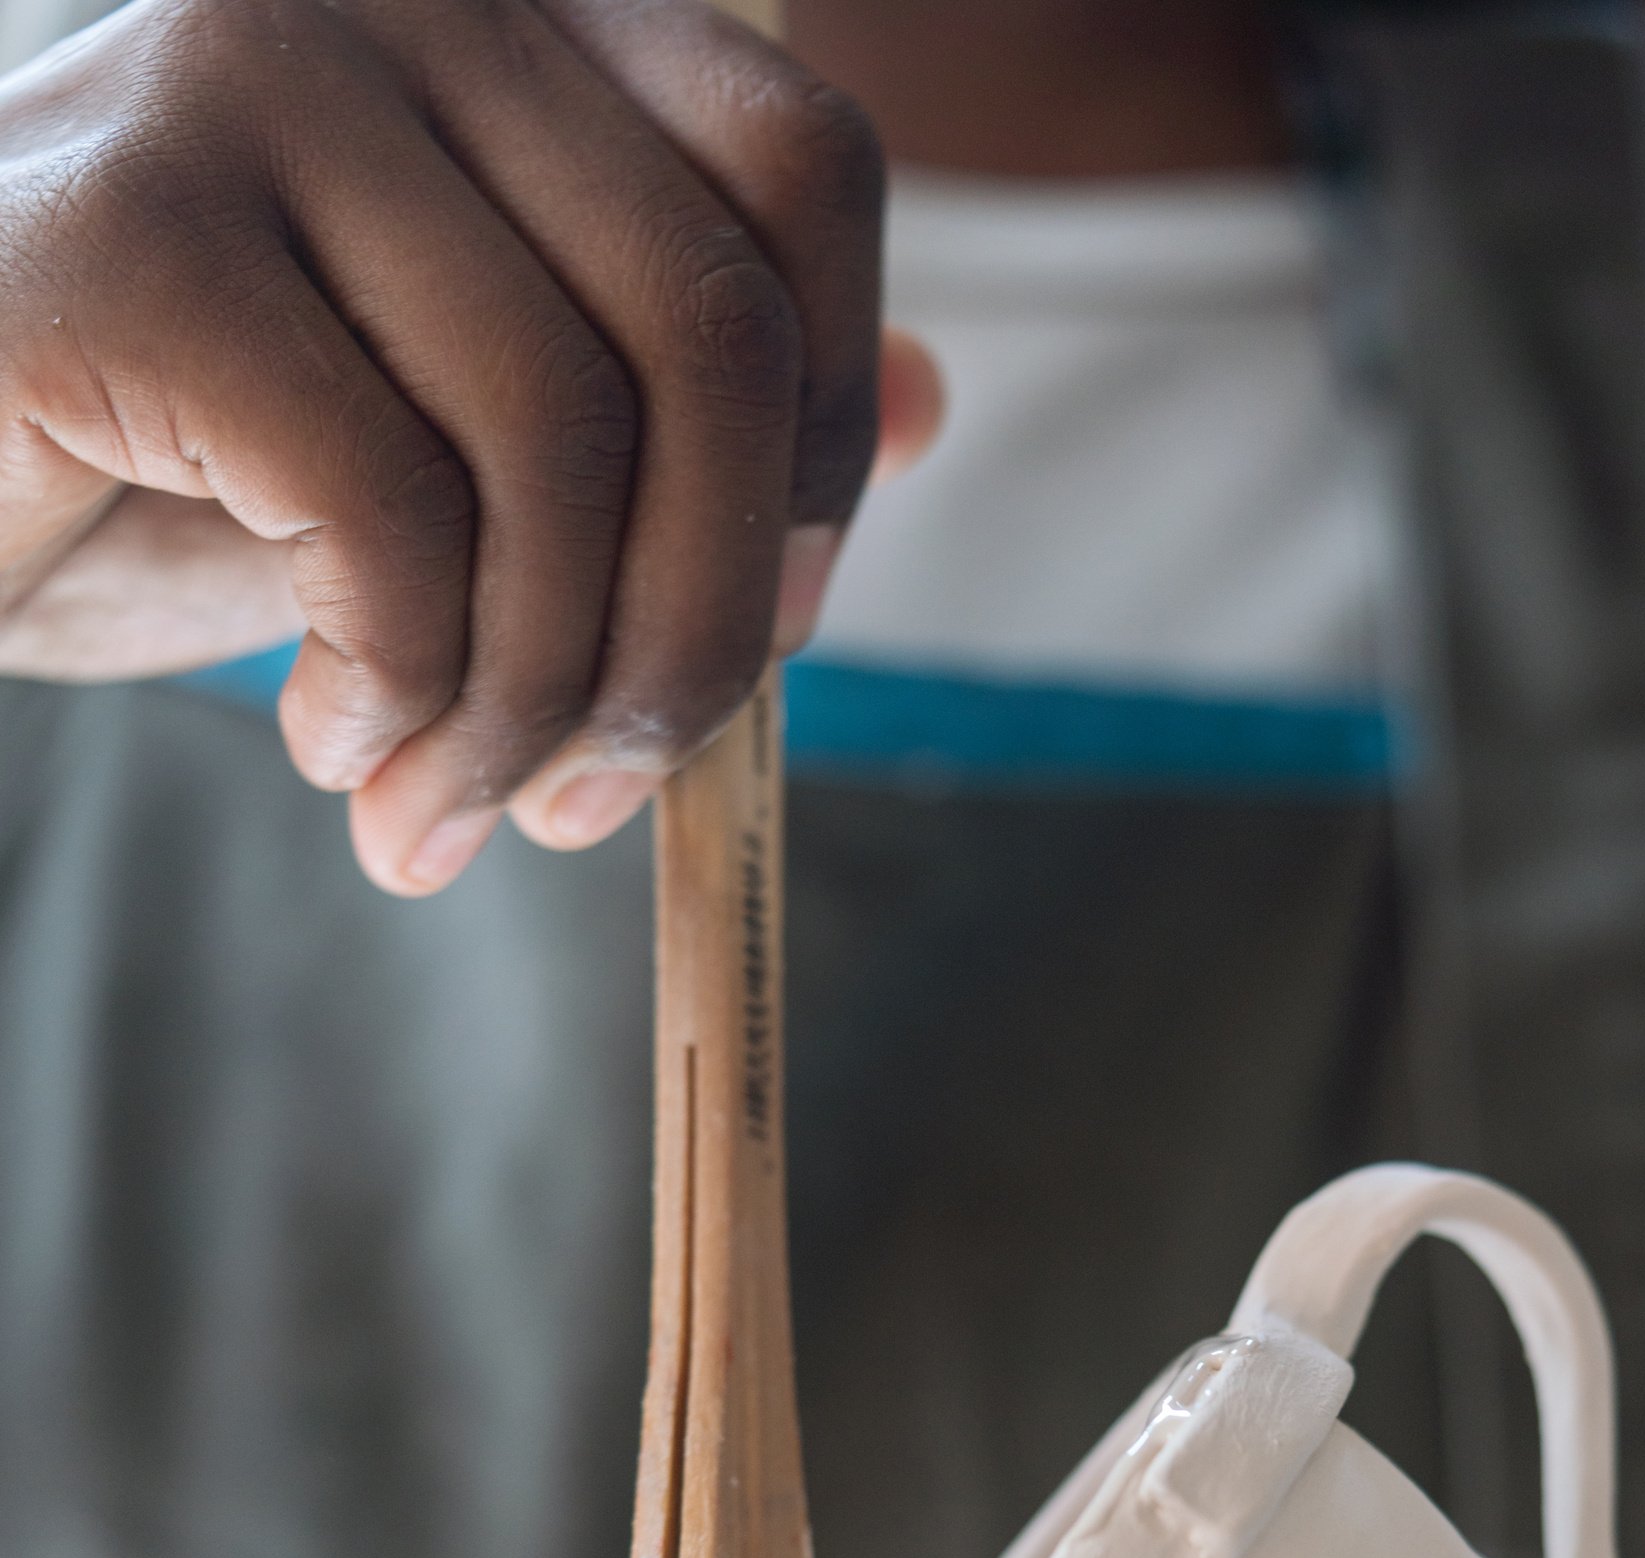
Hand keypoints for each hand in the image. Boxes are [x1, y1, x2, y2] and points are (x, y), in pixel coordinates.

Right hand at [0, 0, 937, 890]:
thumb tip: (930, 406)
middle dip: (691, 638)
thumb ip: (682, 409)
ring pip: (557, 443)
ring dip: (524, 704)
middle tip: (594, 801)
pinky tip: (326, 739)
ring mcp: (255, 73)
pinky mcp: (133, 228)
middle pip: (707, 335)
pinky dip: (392, 688)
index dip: (827, 448)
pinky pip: (388, 512)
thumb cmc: (188, 459)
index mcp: (520, 17)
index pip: (800, 180)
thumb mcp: (475, 442)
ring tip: (440, 811)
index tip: (766, 641)